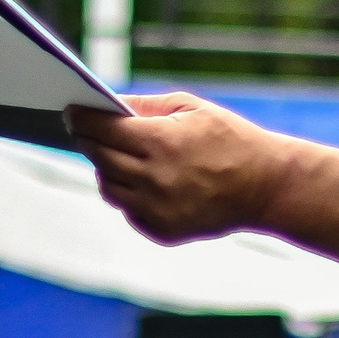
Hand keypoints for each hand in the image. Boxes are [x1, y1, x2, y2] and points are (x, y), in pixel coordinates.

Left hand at [66, 94, 298, 243]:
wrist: (267, 186)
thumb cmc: (231, 140)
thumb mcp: (192, 109)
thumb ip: (147, 106)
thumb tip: (108, 106)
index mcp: (161, 143)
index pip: (102, 129)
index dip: (81, 118)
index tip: (71, 111)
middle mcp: (154, 180)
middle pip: (99, 157)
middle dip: (88, 140)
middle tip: (84, 130)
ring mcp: (157, 210)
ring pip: (109, 187)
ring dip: (107, 169)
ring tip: (117, 156)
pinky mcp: (163, 231)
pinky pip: (129, 210)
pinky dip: (130, 195)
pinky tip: (143, 181)